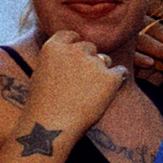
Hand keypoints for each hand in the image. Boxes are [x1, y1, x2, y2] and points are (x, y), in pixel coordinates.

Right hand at [23, 26, 131, 141]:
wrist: (50, 127)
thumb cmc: (43, 106)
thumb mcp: (41, 74)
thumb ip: (58, 60)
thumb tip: (74, 55)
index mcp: (54, 46)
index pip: (72, 35)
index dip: (75, 47)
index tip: (75, 60)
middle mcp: (75, 49)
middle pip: (90, 48)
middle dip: (89, 61)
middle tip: (80, 85)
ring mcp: (94, 62)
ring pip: (105, 61)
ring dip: (101, 73)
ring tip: (87, 96)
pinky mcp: (110, 77)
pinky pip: (120, 73)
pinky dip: (116, 82)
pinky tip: (103, 96)